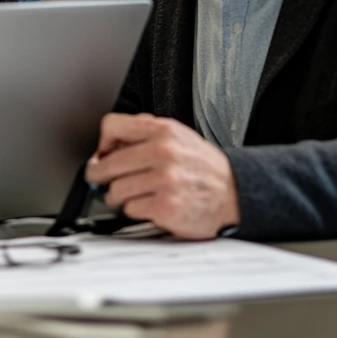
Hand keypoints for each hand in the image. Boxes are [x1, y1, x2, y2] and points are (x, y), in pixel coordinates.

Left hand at [83, 113, 239, 239]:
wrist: (235, 192)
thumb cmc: (202, 166)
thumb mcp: (178, 136)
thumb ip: (145, 134)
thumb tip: (108, 145)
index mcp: (163, 131)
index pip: (111, 126)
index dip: (102, 143)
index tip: (103, 154)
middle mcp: (163, 153)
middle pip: (107, 164)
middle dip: (100, 176)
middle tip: (102, 180)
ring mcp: (165, 181)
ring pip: (115, 190)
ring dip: (120, 197)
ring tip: (134, 195)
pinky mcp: (166, 207)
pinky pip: (131, 210)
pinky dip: (137, 211)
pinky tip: (151, 205)